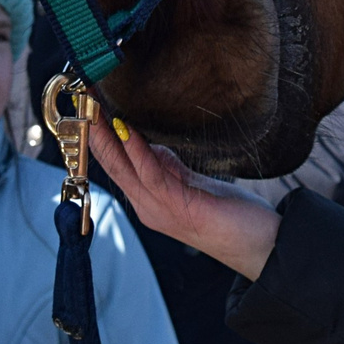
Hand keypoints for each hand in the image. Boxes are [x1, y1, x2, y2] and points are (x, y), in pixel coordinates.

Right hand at [89, 115, 279, 279]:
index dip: (98, 135)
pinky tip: (130, 132)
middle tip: (85, 96)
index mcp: (149, 200)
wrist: (259, 247)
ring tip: (96, 109)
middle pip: (111, 165)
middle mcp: (147, 206)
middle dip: (95, 130)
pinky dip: (138, 152)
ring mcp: (161, 210)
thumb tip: (144, 142)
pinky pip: (153, 176)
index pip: (114, 164)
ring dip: (108, 137)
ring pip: (124, 170)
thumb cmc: (229, 215)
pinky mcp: (180, 207)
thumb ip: (167, 166)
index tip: (90, 103)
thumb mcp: (191, 183)